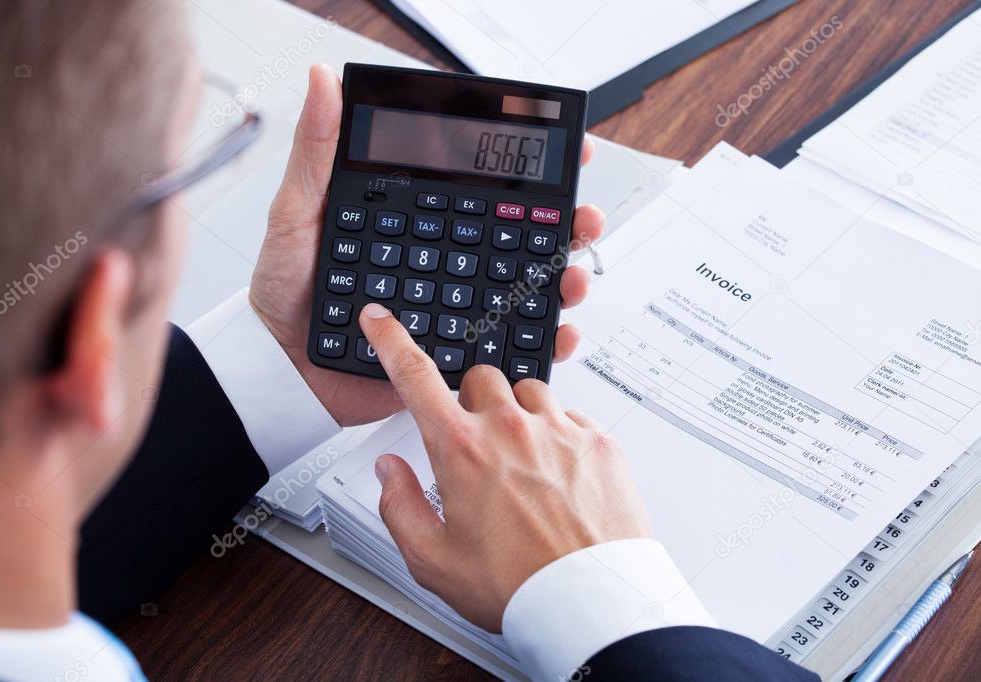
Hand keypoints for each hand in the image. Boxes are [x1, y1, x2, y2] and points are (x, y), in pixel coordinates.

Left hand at [250, 64, 605, 426]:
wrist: (280, 367)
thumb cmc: (284, 290)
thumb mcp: (296, 211)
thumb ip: (317, 151)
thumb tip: (322, 80)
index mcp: (417, 220)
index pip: (482, 186)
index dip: (527, 166)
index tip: (567, 150)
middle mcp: (443, 259)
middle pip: (518, 235)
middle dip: (563, 224)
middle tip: (582, 219)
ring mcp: (452, 304)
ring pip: (523, 287)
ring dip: (561, 278)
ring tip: (572, 276)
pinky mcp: (453, 349)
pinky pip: (507, 344)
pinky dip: (541, 340)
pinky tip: (557, 331)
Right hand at [358, 303, 651, 631]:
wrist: (593, 603)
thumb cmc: (518, 586)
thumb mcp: (433, 560)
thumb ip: (399, 506)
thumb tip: (388, 470)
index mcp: (461, 450)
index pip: (415, 377)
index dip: (392, 341)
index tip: (382, 320)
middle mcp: (509, 428)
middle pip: (479, 379)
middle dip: (472, 404)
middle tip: (478, 447)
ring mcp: (559, 430)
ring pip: (529, 392)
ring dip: (519, 416)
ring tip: (524, 465)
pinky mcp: (599, 441)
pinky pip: (573, 417)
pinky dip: (561, 436)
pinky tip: (560, 477)